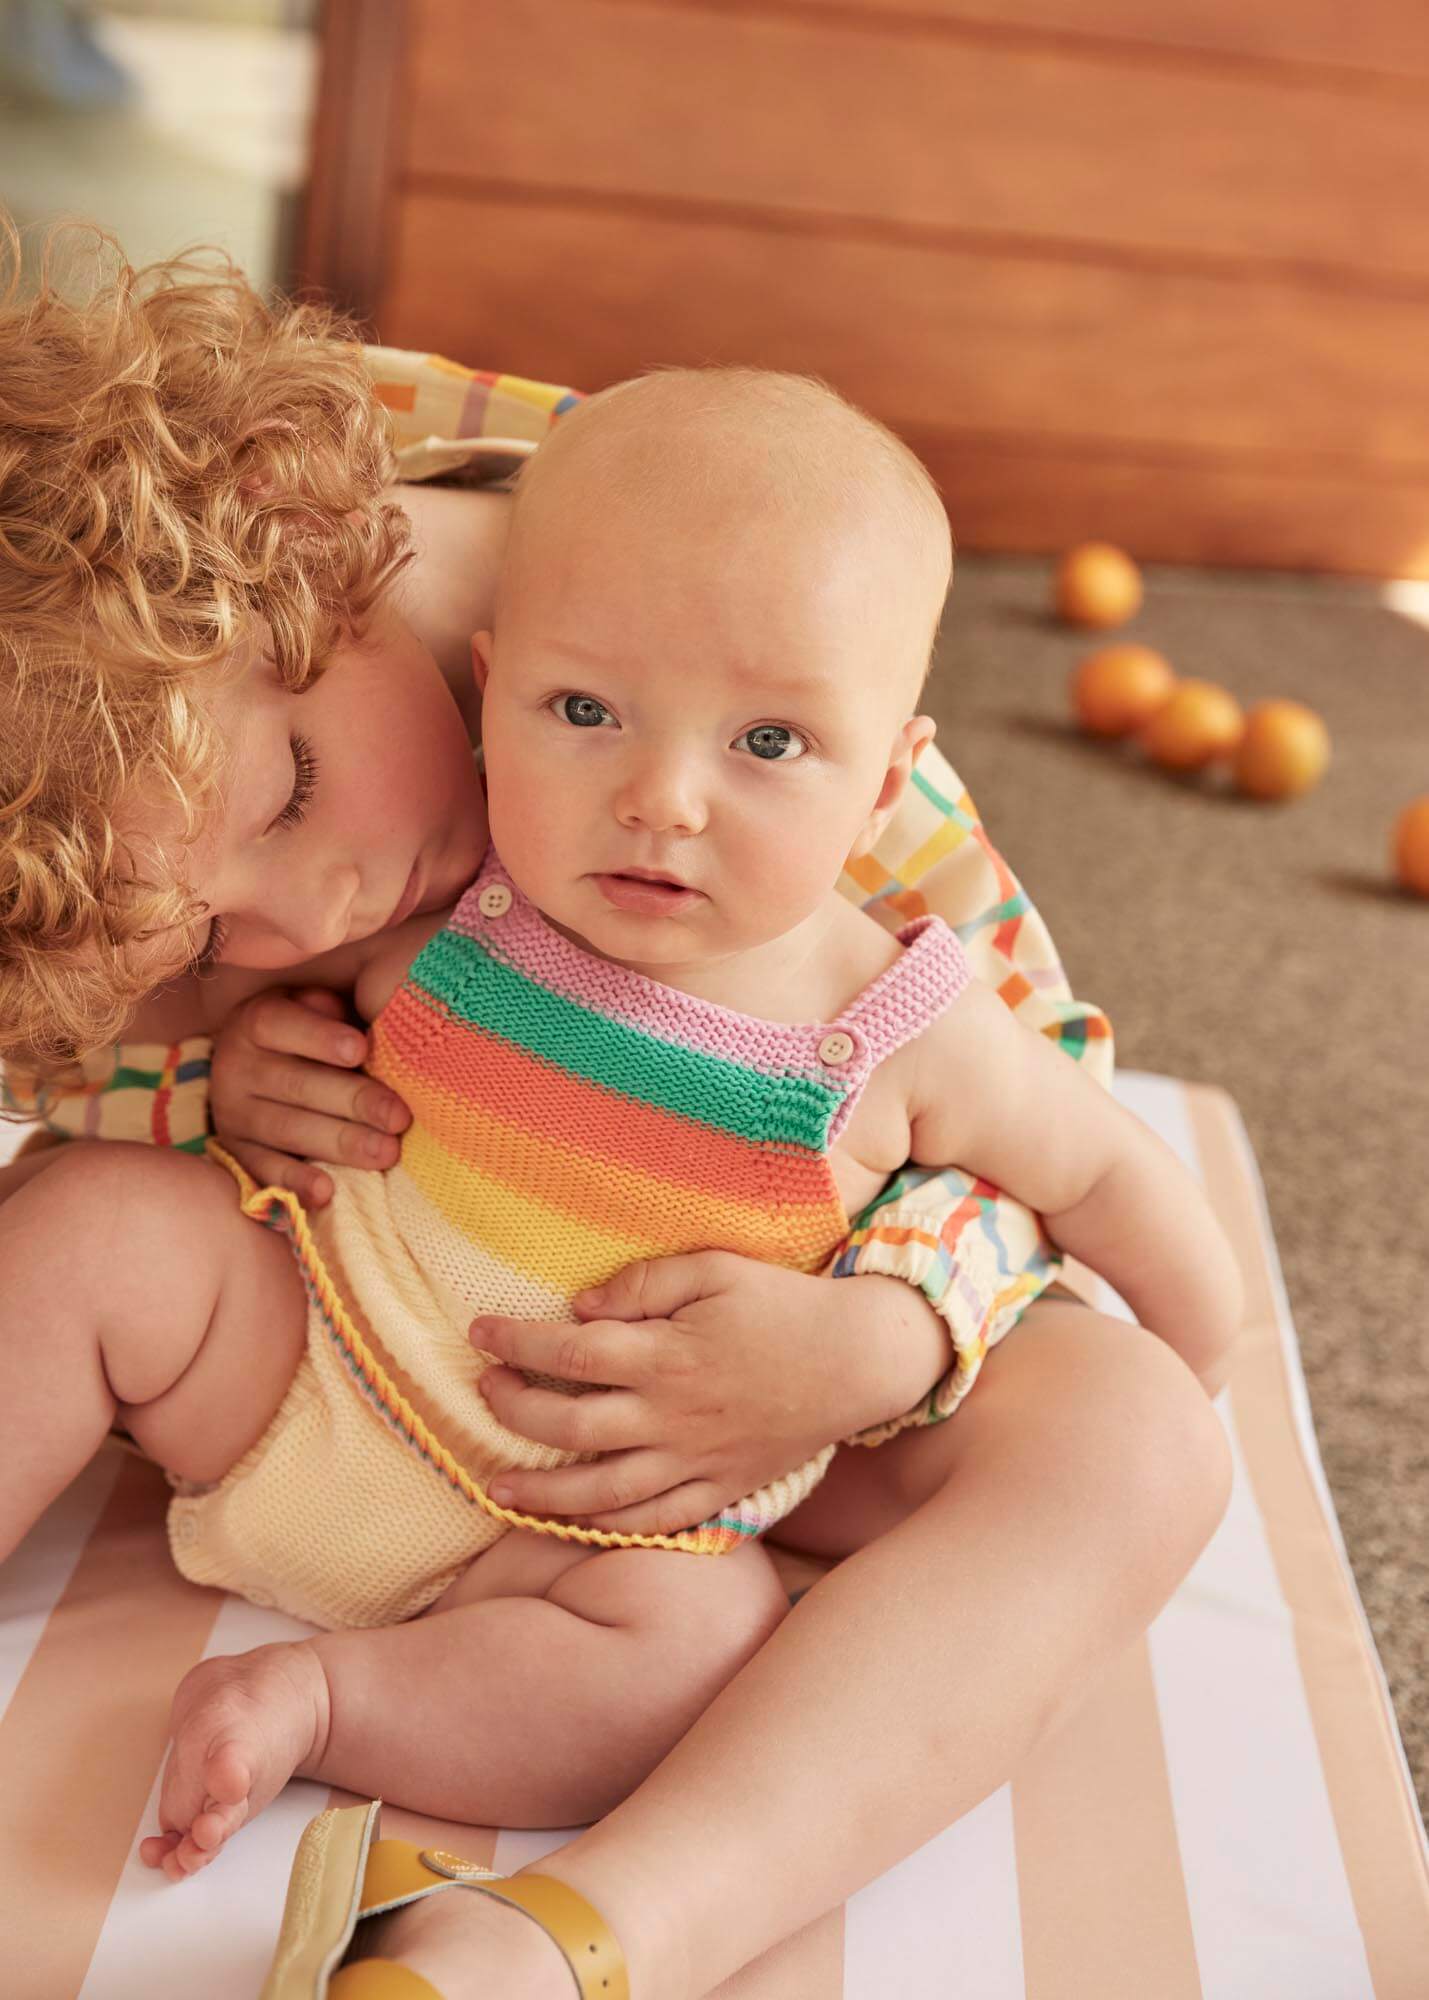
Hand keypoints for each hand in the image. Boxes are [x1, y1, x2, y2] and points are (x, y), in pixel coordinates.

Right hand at [209, 987, 410, 1206]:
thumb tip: (375, 1015)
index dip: (319, 1037)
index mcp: (256, 1021)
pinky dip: (294, 1183)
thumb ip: (342, 1007)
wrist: (263, 1066)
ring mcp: (232, 1113)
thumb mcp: (323, 1007)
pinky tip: (327, 1192)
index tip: (361, 1050)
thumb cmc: (315, 1033)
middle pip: (295, 1084)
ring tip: (384, 1154)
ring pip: (285, 1129)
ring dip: (338, 1144)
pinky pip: (261, 1170)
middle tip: (398, 1118)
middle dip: (352, 1101)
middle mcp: (236, 1066)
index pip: (279, 1024)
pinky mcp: (235, 1152)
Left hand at [472, 1250, 950, 1537]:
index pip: (570, 1352)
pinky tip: (573, 1522)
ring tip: (496, 1487)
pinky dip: (607, 1528)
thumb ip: (645, 1282)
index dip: (515, 1342)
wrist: (860, 1360)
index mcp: (669, 1355)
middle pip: (570, 1426)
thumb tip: (580, 1308)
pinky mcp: (719, 1489)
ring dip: (541, 1493)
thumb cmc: (785, 1306)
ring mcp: (696, 1461)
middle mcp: (673, 1416)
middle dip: (513, 1411)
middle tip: (483, 1389)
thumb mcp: (717, 1268)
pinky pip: (655, 1521)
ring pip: (601, 1493)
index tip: (479, 1331)